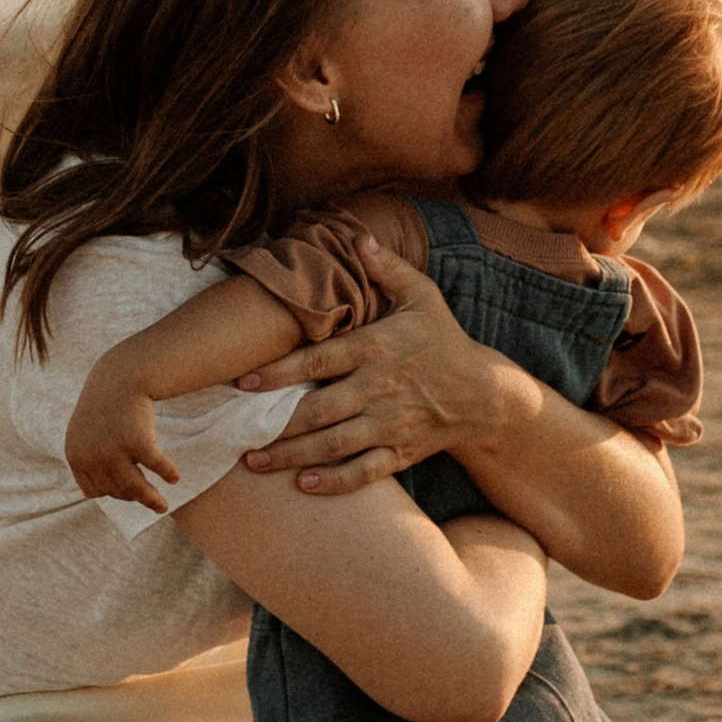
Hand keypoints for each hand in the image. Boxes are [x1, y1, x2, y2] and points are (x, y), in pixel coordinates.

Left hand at [64, 385, 180, 514]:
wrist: (121, 375)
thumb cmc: (105, 405)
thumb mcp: (86, 433)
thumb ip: (86, 460)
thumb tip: (90, 496)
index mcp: (75, 455)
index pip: (94, 490)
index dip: (111, 492)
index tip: (126, 492)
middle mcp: (92, 456)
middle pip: (116, 490)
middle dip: (132, 495)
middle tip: (148, 496)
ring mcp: (114, 450)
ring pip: (135, 488)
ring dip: (151, 500)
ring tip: (163, 507)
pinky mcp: (139, 442)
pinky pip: (157, 466)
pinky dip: (168, 473)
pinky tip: (175, 478)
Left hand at [240, 238, 526, 497]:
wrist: (484, 395)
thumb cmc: (442, 340)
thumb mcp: (422, 296)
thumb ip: (387, 268)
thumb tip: (358, 235)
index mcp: (378, 348)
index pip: (320, 360)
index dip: (280, 372)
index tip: (243, 381)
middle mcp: (381, 389)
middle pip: (320, 410)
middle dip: (276, 424)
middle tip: (236, 431)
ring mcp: (391, 424)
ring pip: (335, 445)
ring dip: (293, 456)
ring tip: (253, 461)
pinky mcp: (401, 453)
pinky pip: (364, 472)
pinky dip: (335, 482)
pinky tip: (304, 485)